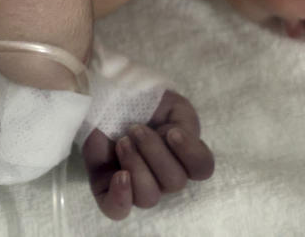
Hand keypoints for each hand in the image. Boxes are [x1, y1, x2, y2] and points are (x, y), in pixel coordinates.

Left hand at [81, 90, 214, 219]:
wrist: (103, 94)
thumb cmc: (139, 98)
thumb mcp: (170, 102)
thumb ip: (185, 121)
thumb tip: (180, 137)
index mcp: (181, 154)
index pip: (202, 168)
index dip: (190, 153)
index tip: (172, 131)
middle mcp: (162, 175)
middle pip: (174, 182)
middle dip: (154, 151)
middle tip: (136, 128)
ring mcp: (136, 184)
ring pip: (149, 196)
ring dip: (137, 165)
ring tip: (122, 141)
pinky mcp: (107, 188)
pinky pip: (116, 210)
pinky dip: (121, 198)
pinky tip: (120, 176)